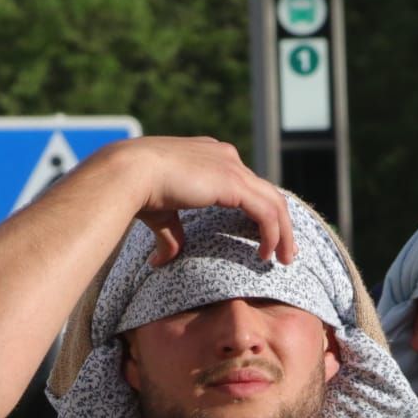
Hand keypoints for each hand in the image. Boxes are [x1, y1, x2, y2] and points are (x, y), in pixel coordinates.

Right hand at [98, 136, 296, 266]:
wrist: (131, 172)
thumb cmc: (138, 191)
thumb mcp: (161, 215)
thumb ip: (171, 234)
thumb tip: (161, 261)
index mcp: (210, 157)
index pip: (246, 184)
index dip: (259, 211)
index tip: (264, 237)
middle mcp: (225, 156)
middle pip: (267, 192)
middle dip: (281, 223)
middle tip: (286, 251)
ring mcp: (232, 167)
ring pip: (274, 202)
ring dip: (284, 233)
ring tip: (285, 259)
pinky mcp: (234, 183)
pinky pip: (266, 212)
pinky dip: (273, 234)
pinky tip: (268, 253)